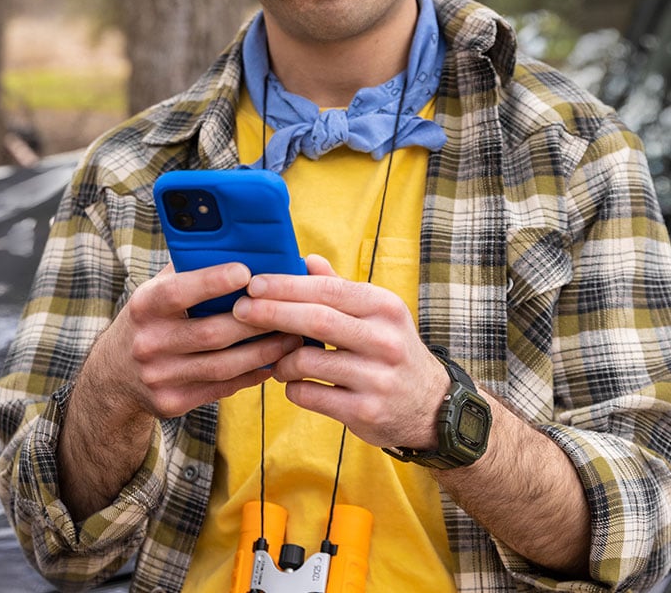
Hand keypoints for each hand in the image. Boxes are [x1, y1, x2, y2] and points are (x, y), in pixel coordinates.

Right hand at [92, 261, 303, 421]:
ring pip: (223, 366)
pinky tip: (272, 363)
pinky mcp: (172, 402)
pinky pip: (221, 388)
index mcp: (144, 306)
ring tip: (290, 338)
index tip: (246, 271)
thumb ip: (187, 270)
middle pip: (211, 333)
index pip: (178, 291)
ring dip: (263, 352)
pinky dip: (250, 375)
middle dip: (255, 322)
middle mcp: (148, 342)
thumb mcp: (155, 291)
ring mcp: (159, 376)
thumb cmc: (150, 319)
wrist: (114, 374)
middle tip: (288, 310)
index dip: (212, 282)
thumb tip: (231, 241)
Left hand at [231, 254, 447, 449]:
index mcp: (383, 307)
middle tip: (240, 310)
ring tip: (275, 358)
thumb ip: (339, 287)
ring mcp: (376, 378)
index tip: (254, 284)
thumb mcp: (376, 312)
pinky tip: (292, 382)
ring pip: (307, 361)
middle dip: (271, 313)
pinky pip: (310, 395)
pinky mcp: (366, 412)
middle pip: (315, 321)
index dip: (286, 286)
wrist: (431, 406)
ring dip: (280, 359)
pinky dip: (292, 387)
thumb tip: (307, 259)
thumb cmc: (390, 348)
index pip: (326, 290)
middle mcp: (383, 340)